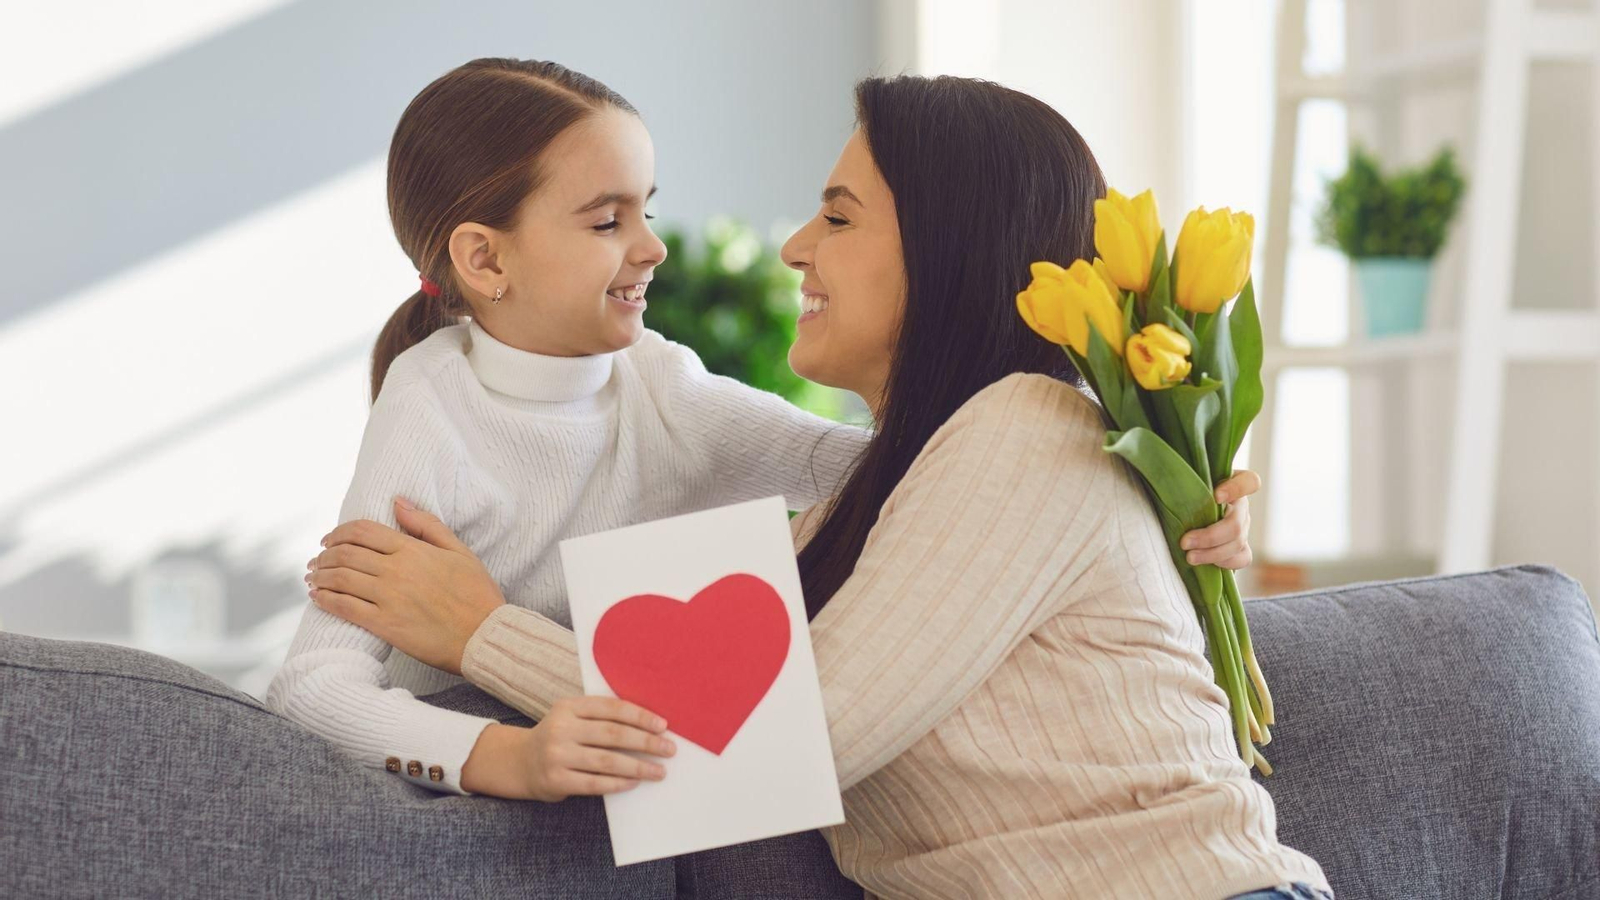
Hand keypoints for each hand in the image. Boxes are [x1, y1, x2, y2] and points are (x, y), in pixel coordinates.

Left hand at [306, 496, 504, 674]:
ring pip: (340, 579)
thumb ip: (427, 525)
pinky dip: (326, 600)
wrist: (486, 637)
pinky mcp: (385, 625)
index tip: (330, 540)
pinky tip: (318, 598)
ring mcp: (389, 598)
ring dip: (320, 576)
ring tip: (313, 578)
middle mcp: (397, 571)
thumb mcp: (460, 551)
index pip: (363, 531)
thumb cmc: (477, 595)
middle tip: (317, 560)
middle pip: (345, 554)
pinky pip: (345, 608)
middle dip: (324, 555)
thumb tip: (398, 501)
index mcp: (413, 550)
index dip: (339, 533)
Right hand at [521, 696, 677, 801]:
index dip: (640, 716)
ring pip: (607, 761)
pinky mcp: (556, 780)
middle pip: (613, 734)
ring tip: (659, 771)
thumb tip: (649, 725)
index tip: (663, 726)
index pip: (612, 708)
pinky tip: (634, 782)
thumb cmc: (560, 737)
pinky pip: (595, 783)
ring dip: (638, 767)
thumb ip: (601, 716)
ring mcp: (557, 755)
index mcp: (569, 706)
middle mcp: (561, 728)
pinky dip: (618, 783)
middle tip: (669, 749)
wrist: (520, 762)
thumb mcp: (572, 717)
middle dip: (646, 742)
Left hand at [1178, 469, 1259, 569]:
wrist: (1182, 511)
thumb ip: (1184, 477)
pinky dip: (1225, 563)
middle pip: (1237, 524)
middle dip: (1209, 537)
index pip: (1250, 482)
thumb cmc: (1182, 491)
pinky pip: (1243, 558)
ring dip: (1212, 554)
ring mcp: (1243, 527)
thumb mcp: (1185, 480)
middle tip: (1184, 542)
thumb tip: (1168, 475)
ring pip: (1238, 543)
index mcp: (1232, 484)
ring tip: (1189, 557)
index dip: (1236, 489)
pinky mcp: (1240, 546)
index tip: (1216, 496)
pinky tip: (1206, 564)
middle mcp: (1240, 506)